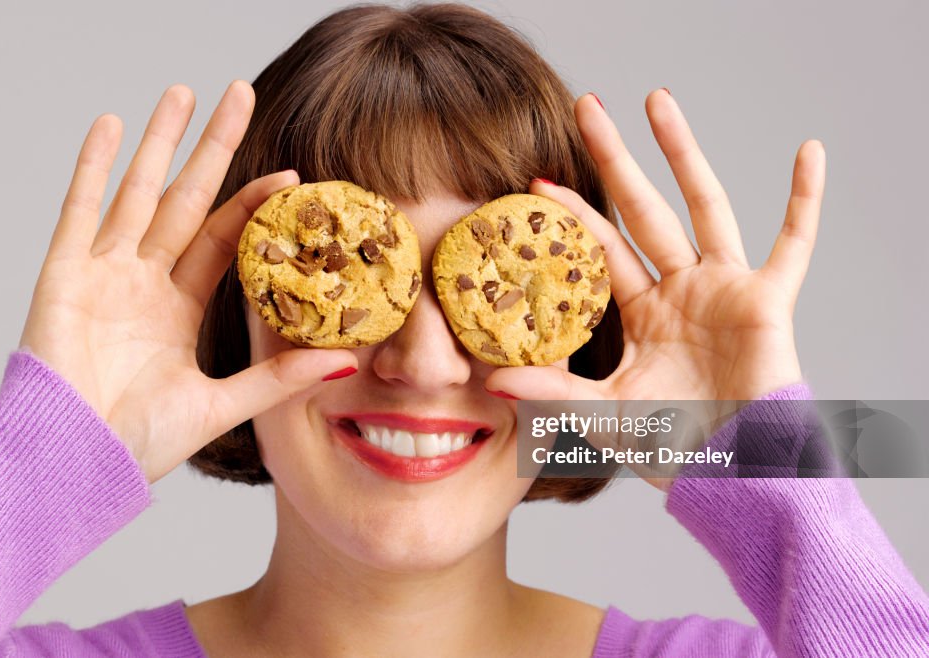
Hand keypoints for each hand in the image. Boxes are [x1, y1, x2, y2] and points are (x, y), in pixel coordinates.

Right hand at [18, 83, 356, 483]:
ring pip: (138, 192)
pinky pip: (80, 210)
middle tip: (239, 93)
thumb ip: (280, 378)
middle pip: (185, 200)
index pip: (224, 240)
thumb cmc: (140, 445)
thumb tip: (348, 362)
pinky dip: (93, 167)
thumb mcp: (223, 405)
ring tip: (182, 92)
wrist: (75, 466)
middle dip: (211, 148)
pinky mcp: (64, 274)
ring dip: (159, 142)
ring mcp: (103, 273)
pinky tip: (111, 125)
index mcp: (178, 309)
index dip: (254, 206)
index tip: (292, 176)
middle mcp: (144, 283)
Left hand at [486, 89, 824, 486]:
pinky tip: (808, 151)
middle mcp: (680, 290)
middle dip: (615, 159)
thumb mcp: (603, 414)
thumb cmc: (673, 447)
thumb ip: (552, 391)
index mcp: (642, 313)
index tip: (534, 184)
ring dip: (682, 153)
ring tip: (658, 99)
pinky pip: (794, 242)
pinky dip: (804, 200)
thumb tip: (489, 379)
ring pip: (702, 205)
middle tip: (587, 106)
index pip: (600, 250)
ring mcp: (724, 289)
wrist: (733, 474)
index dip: (571, 216)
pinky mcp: (767, 300)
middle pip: (642, 208)